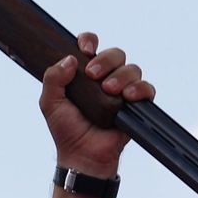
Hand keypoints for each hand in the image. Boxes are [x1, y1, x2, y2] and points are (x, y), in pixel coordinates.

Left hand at [40, 32, 154, 177]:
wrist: (83, 156)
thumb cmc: (67, 131)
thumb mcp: (50, 102)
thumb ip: (53, 78)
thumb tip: (70, 59)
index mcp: (85, 73)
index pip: (91, 47)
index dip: (89, 41)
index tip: (85, 48)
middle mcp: (105, 79)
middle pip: (116, 54)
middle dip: (105, 60)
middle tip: (93, 75)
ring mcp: (122, 92)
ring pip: (132, 69)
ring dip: (121, 76)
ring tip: (110, 91)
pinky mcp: (136, 107)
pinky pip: (147, 89)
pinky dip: (140, 89)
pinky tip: (128, 97)